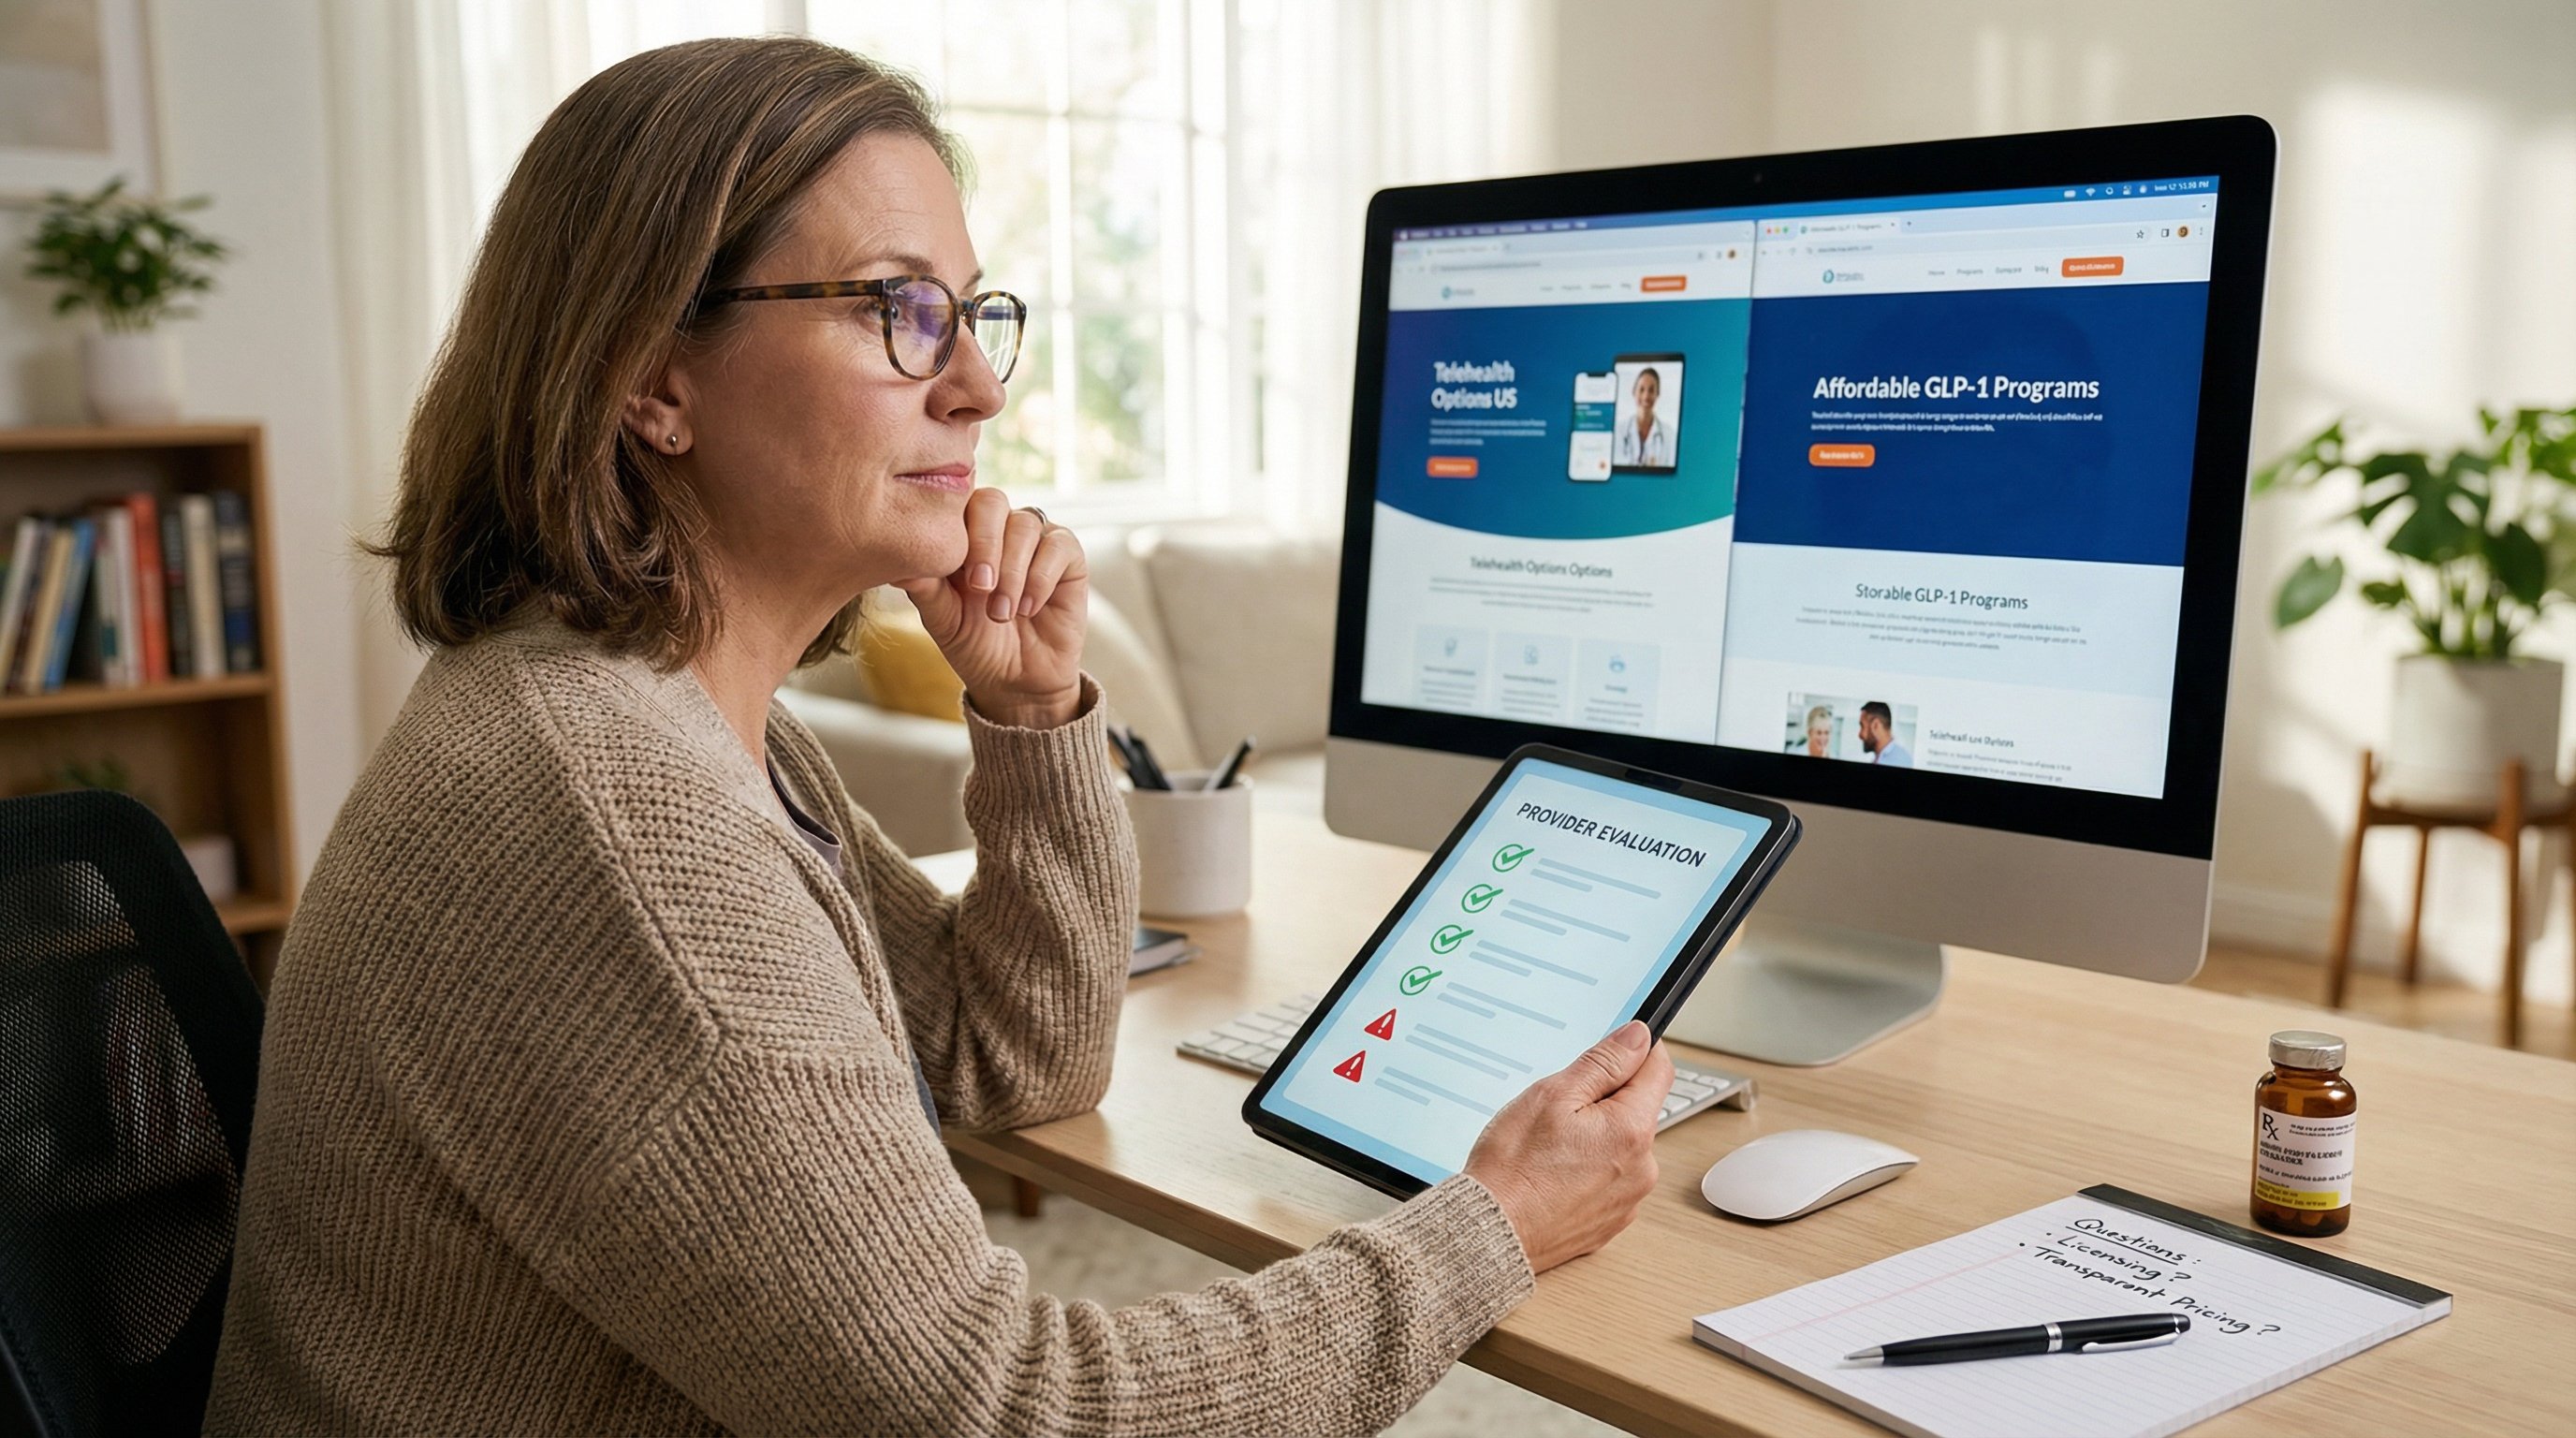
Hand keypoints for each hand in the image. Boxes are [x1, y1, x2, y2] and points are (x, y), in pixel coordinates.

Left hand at [895, 487, 1085, 726]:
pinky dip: (1040, 579)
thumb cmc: (975, 644)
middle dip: (985, 545)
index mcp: (963, 533)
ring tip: (1002, 614)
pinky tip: (1028, 608)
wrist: (1017, 681)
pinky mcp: (1068, 555)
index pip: (957, 503)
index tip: (954, 577)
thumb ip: (925, 588)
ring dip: (1012, 572)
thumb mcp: (943, 619)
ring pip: (1025, 525)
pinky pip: (1058, 546)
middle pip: (993, 502)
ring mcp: (1036, 538)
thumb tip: (898, 565)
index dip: (957, 533)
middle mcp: (1000, 527)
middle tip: (980, 588)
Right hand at [1461, 1020, 1671, 1273]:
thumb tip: (1638, 1037)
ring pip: (1622, 1147)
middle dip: (1606, 1101)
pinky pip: (1609, 1181)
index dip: (1638, 1050)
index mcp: (1632, 1129)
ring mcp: (1629, 1199)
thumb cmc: (1513, 1167)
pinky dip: (1588, 1171)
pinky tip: (1553, 1174)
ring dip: (1597, 1138)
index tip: (1617, 1046)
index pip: (1659, 1070)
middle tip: (1560, 1108)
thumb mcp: (1553, 1095)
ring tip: (1550, 1148)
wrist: (1490, 1234)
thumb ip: (1603, 1063)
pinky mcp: (1611, 1221)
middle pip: (1637, 1111)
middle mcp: (1643, 1167)